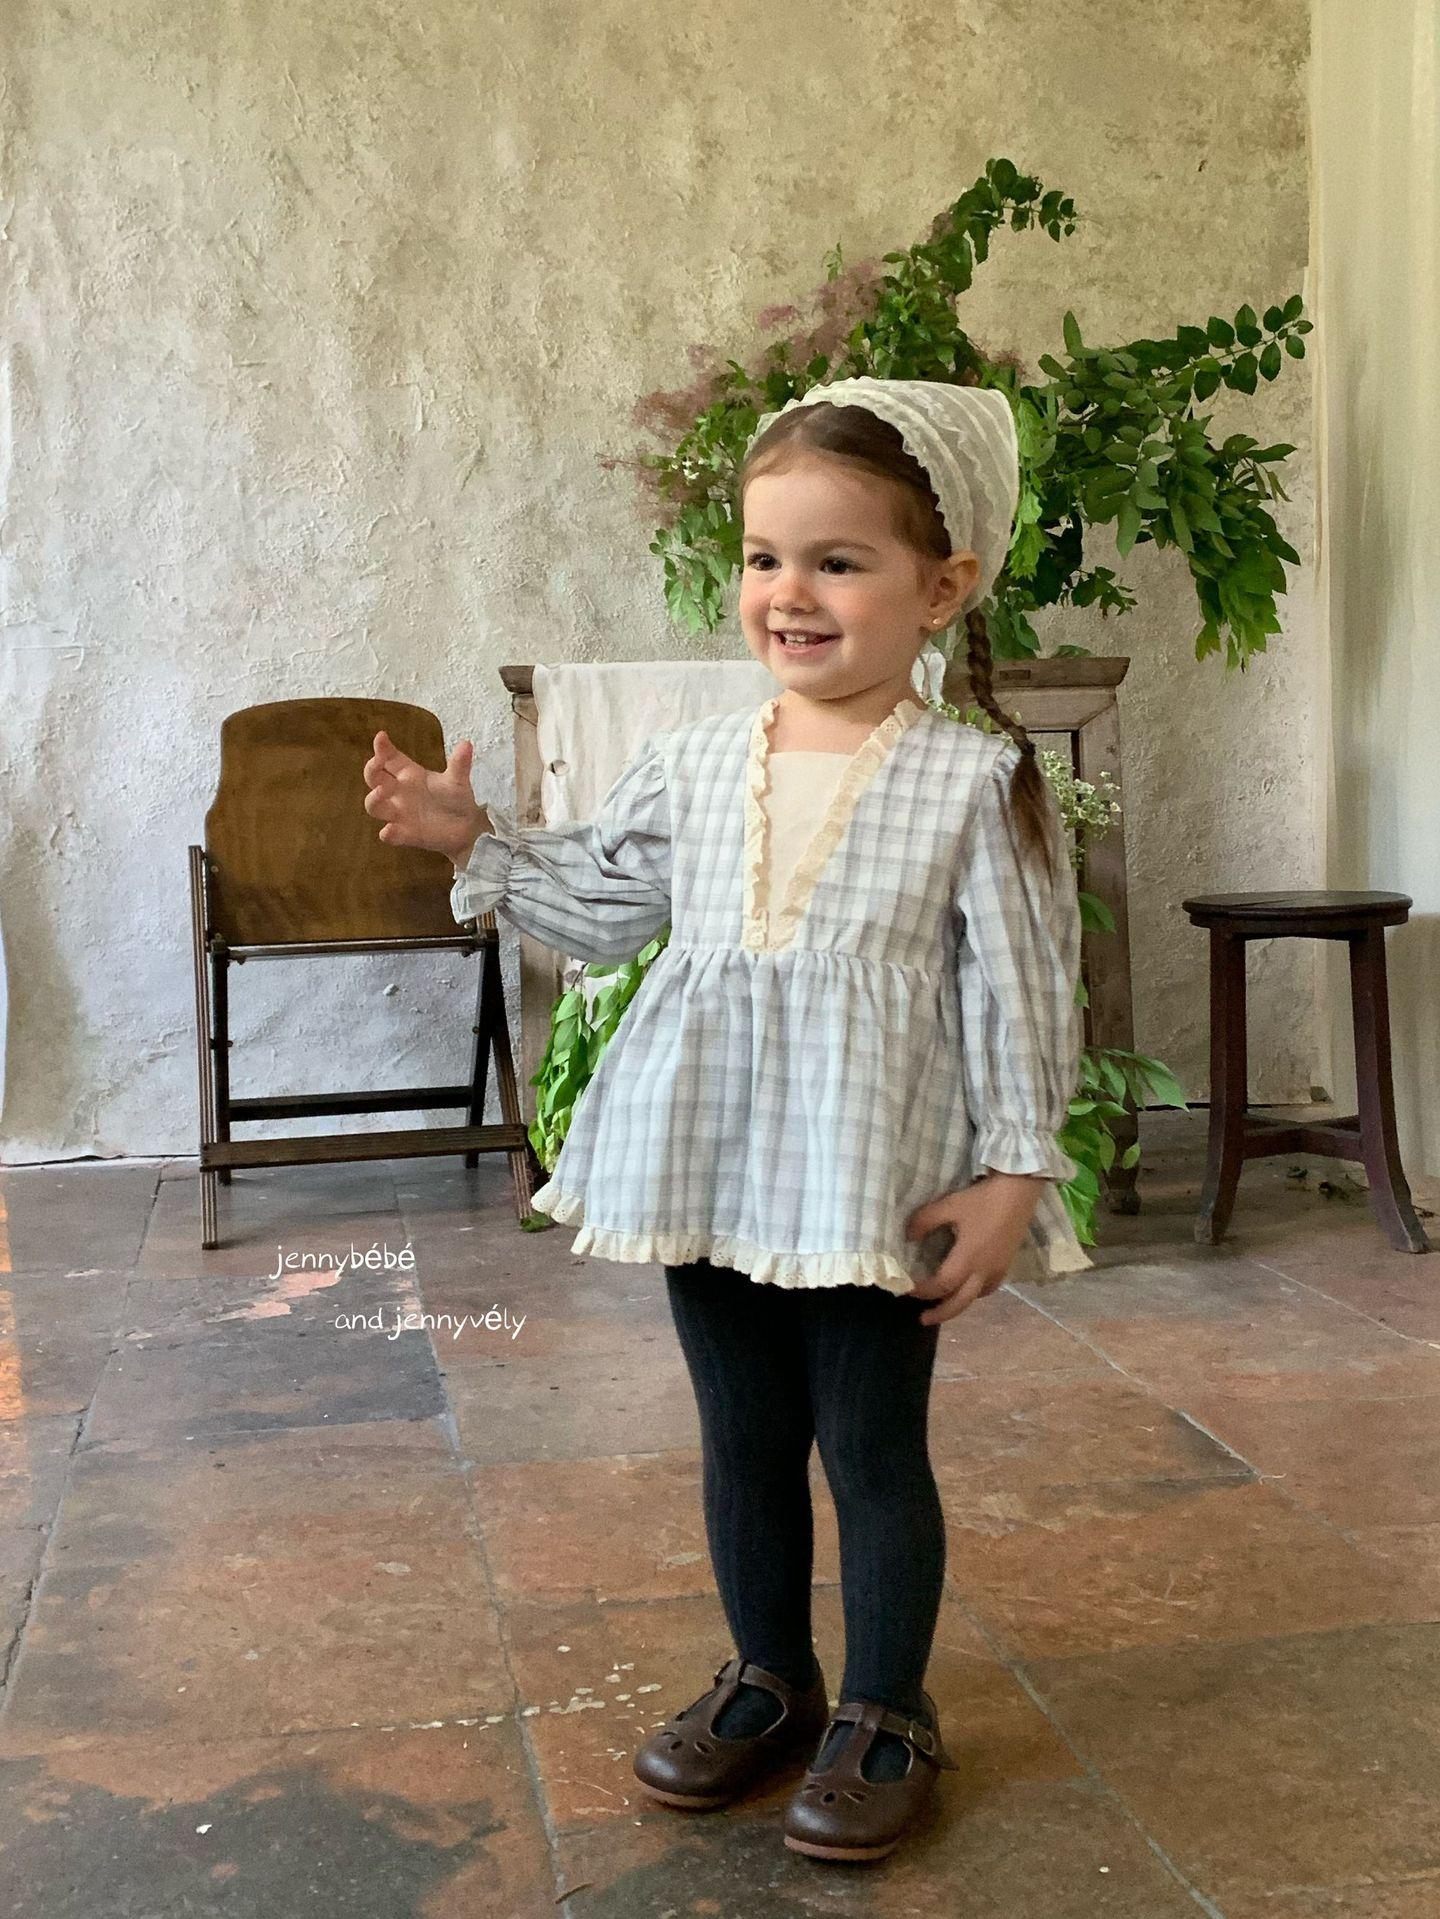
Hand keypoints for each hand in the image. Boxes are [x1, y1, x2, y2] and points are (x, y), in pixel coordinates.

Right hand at [362, 730, 488, 864]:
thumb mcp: (458, 780)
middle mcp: (399, 793)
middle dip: (371, 769)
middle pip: (374, 778)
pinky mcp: (405, 834)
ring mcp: (399, 814)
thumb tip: (467, 744)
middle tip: (377, 762)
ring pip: (374, 806)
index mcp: (409, 775)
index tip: (381, 736)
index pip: (390, 759)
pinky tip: (389, 831)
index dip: (382, 748)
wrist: (467, 828)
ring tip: (382, 791)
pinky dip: (388, 834)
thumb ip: (459, 764)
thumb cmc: (456, 798)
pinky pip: (389, 835)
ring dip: (374, 798)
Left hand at [903, 1173, 1045, 1325]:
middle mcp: (983, 1271)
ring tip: (943, 1304)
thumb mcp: (948, 1205)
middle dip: (941, 1314)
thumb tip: (908, 1236)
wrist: (1019, 1192)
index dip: (923, 1291)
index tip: (907, 1290)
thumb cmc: (982, 1200)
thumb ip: (925, 1221)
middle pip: (960, 1303)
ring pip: (976, 1297)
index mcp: (967, 1259)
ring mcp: (998, 1269)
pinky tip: (968, 1286)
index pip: (941, 1285)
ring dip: (958, 1305)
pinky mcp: (1007, 1263)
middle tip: (923, 1320)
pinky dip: (975, 1293)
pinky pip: (988, 1288)